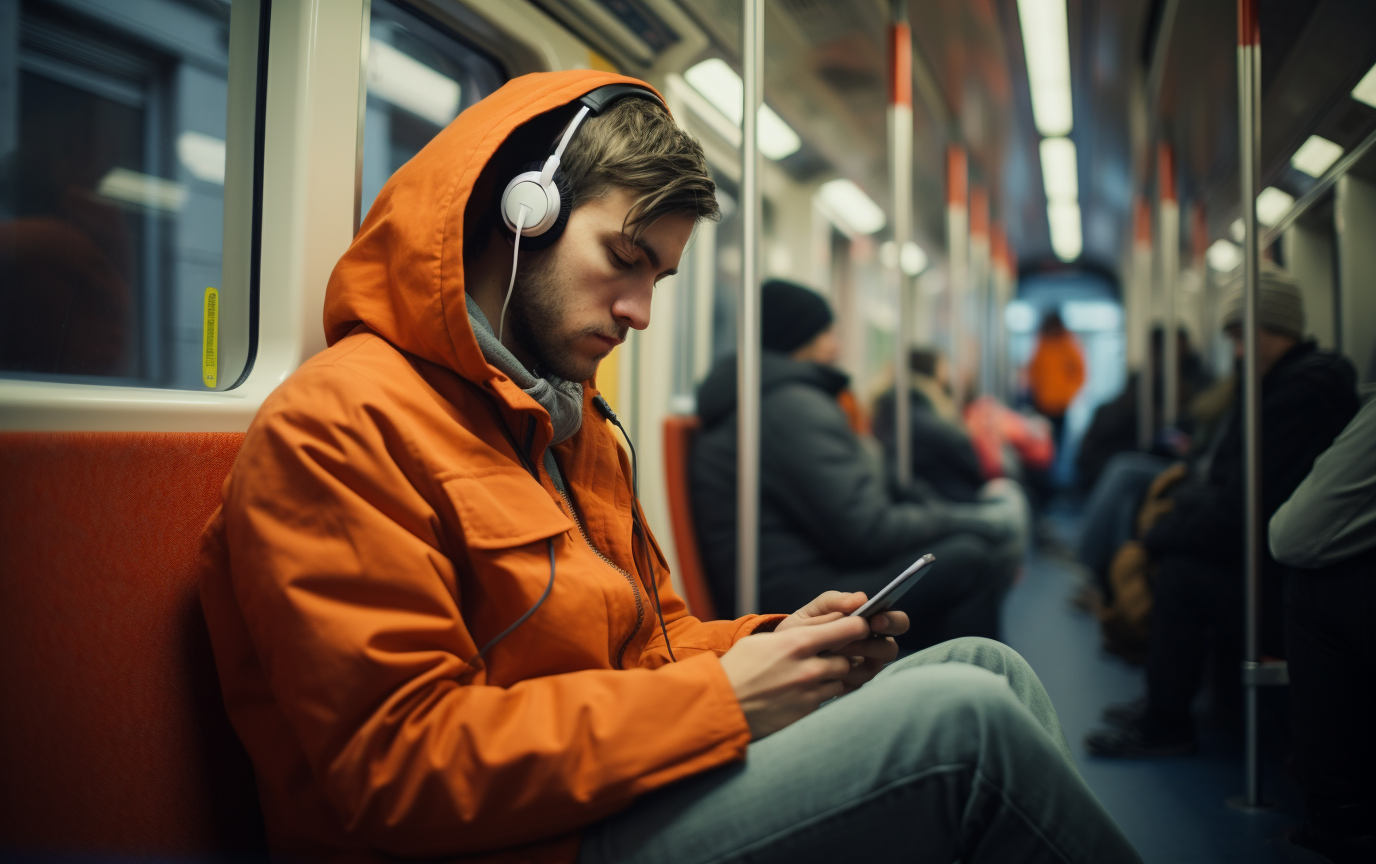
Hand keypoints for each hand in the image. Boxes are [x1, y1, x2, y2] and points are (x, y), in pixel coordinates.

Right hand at [720, 616, 869, 738]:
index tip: (859, 627)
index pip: (849, 629)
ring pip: (840, 679)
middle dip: (842, 655)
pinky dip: (822, 692)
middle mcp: (809, 668)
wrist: (720, 705)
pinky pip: (828, 698)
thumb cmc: (739, 667)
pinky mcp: (807, 712)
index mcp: (797, 642)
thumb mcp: (765, 640)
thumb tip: (833, 624)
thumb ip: (802, 632)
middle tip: (830, 653)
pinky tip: (804, 689)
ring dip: (833, 675)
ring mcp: (810, 692)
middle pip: (847, 658)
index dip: (858, 627)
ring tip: (811, 673)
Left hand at [775, 591, 907, 692]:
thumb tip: (861, 598)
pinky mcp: (851, 688)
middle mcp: (872, 649)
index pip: (896, 622)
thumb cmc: (799, 631)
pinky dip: (842, 675)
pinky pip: (856, 684)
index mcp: (869, 625)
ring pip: (875, 667)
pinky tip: (826, 667)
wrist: (778, 660)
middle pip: (891, 649)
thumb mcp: (810, 613)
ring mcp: (863, 670)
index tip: (874, 620)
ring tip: (833, 650)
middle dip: (875, 643)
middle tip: (857, 639)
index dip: (891, 621)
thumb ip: (833, 602)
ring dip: (855, 658)